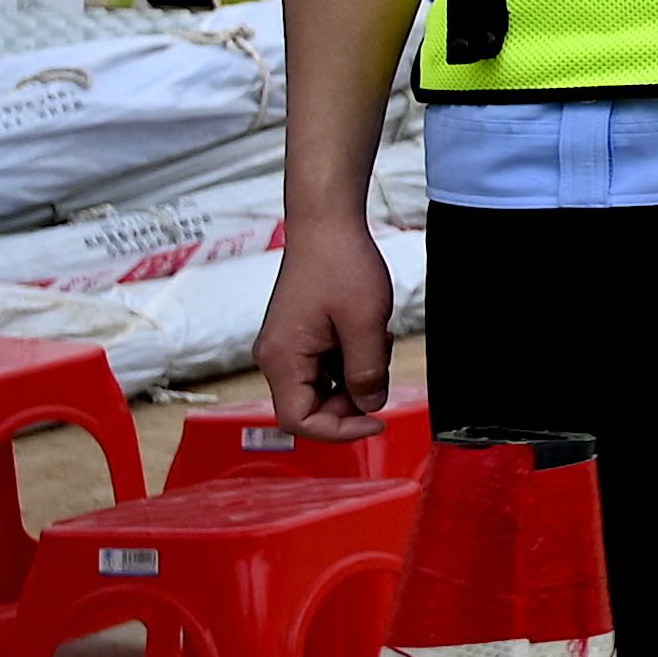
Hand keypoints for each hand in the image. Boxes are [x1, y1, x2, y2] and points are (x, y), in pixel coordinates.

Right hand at [255, 207, 394, 432]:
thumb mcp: (365, 324)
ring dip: (357, 374)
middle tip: (380, 365)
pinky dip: (353, 358)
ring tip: (375, 339)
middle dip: (354, 397)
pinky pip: (327, 365)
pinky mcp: (301, 336)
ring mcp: (288, 347)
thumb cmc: (341, 266)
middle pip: (313, 406)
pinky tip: (368, 332)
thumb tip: (368, 407)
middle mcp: (277, 358)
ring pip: (326, 385)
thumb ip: (366, 372)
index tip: (377, 422)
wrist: (326, 226)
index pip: (299, 421)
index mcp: (282, 360)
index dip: (340, 431)